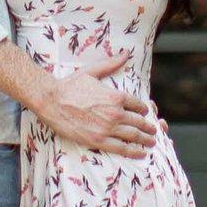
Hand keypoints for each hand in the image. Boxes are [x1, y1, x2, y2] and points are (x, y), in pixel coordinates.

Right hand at [33, 61, 157, 155]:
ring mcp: (107, 128)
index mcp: (115, 96)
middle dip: (149, 126)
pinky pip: (122, 148)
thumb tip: (126, 53)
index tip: (147, 113)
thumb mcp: (92, 71)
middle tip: (154, 130)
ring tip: (152, 141)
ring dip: (145, 139)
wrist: (52, 101)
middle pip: (139, 121)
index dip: (144, 110)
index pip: (138, 104)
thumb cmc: (70, 85)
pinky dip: (134, 152)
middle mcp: (115, 112)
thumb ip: (111, 64)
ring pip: (134, 135)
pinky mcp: (98, 140)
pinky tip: (141, 153)